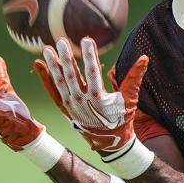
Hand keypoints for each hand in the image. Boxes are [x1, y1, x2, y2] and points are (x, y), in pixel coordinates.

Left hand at [33, 37, 148, 153]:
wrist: (109, 142)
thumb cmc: (122, 118)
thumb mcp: (130, 98)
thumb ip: (135, 77)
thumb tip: (144, 58)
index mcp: (99, 98)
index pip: (93, 72)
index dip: (89, 56)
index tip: (86, 40)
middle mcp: (82, 101)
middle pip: (72, 76)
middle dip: (67, 58)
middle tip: (62, 41)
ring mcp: (71, 105)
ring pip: (59, 81)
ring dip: (53, 65)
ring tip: (47, 49)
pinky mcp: (64, 107)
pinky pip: (52, 91)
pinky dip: (45, 78)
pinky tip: (39, 64)